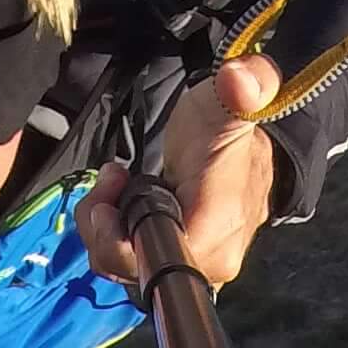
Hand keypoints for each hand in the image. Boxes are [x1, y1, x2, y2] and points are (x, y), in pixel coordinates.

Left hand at [77, 54, 281, 287]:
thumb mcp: (224, 102)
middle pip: (134, 268)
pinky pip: (130, 261)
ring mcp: (195, 265)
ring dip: (105, 225)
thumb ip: (237, 91)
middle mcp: (212, 260)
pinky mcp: (178, 262)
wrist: (238, 144)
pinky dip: (115, 231)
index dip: (118, 238)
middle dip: (106, 226)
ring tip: (116, 181)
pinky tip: (123, 197)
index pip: (153, 262)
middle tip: (113, 178)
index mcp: (219, 228)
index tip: (113, 191)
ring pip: (125, 267)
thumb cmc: (225, 125)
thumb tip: (241, 79)